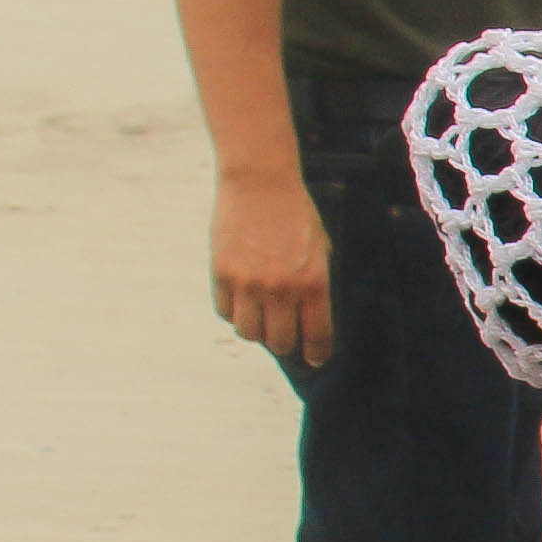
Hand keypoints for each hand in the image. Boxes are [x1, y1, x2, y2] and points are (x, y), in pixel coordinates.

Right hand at [212, 167, 335, 363]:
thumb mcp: (319, 250)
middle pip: (279, 342)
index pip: (317, 335)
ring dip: (256, 330)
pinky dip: (233, 311)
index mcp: (314, 283)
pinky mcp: (222, 273)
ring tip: (261, 316)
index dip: (317, 353)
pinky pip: (225, 311)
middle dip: (284, 344)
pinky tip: (241, 298)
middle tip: (284, 336)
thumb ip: (314, 286)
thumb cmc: (295, 215)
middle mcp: (281, 288)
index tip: (315, 359)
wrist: (260, 182)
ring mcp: (249, 283)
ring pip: (248, 332)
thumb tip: (307, 321)